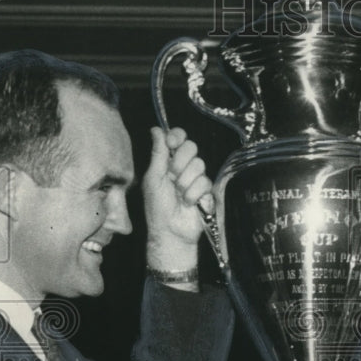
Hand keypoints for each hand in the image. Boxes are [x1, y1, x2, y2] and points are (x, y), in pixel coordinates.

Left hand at [144, 127, 211, 268]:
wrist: (170, 231)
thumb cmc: (157, 207)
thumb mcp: (153, 178)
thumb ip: (158, 154)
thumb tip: (156, 129)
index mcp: (168, 161)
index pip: (178, 137)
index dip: (177, 136)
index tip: (171, 143)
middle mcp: (183, 167)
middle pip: (191, 147)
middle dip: (180, 162)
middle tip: (172, 177)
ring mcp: (196, 178)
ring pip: (199, 165)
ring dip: (185, 182)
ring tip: (179, 195)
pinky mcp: (207, 191)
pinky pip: (205, 182)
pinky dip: (193, 195)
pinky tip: (188, 203)